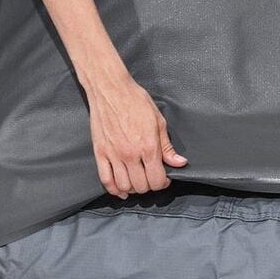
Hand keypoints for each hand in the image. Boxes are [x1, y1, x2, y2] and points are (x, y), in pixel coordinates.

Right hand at [86, 70, 187, 197]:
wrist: (110, 89)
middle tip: (151, 177)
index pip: (157, 180)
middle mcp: (130, 154)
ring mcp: (113, 155)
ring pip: (124, 186)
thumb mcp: (158, 121)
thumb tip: (178, 162)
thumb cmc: (135, 100)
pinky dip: (114, 189)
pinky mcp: (100, 153)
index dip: (163, 182)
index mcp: (148, 147)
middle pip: (141, 186)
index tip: (164, 177)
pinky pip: (105, 180)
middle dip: (149, 185)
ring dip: (133, 188)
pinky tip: (121, 189)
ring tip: (137, 180)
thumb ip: (167, 146)